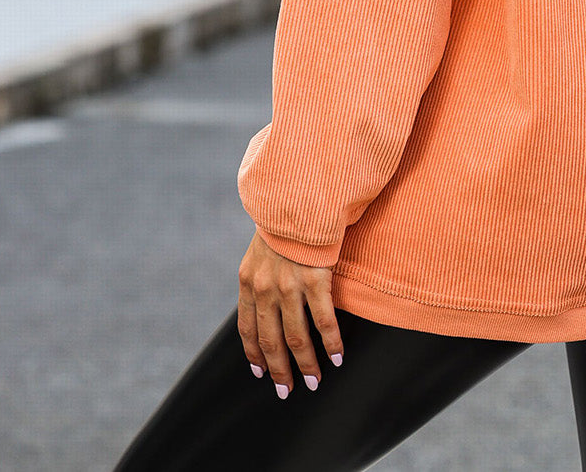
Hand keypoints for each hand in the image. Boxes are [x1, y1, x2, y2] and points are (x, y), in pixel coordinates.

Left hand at [237, 229, 344, 397]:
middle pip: (271, 341)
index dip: (254, 355)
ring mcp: (290, 285)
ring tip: (316, 380)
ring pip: (297, 338)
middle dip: (280, 370)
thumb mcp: (260, 249)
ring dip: (307, 364)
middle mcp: (265, 288)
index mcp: (248, 281)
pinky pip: (324, 320)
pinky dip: (332, 342)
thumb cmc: (282, 221)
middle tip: (288, 390)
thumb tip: (265, 300)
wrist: (298, 194)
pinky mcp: (315, 279)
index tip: (261, 374)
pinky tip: (338, 356)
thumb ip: (260, 276)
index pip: (247, 328)